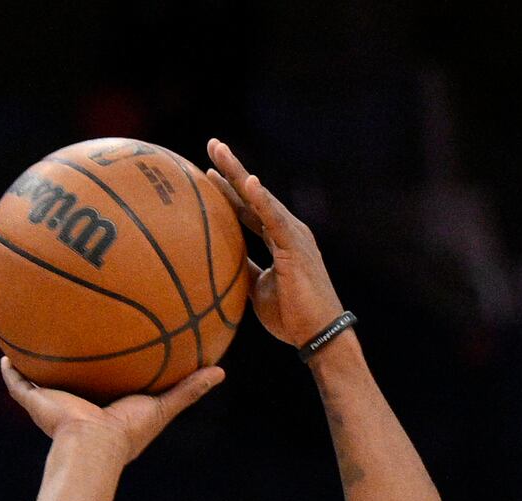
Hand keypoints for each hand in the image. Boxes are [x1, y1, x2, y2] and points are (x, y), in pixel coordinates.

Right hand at [0, 357, 222, 462]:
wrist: (93, 444)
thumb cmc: (127, 432)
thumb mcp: (164, 405)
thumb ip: (190, 389)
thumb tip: (222, 371)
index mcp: (102, 405)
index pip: (103, 381)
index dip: (105, 365)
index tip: (108, 344)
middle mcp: (75, 402)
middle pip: (69, 377)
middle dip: (67, 361)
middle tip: (68, 334)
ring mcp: (53, 402)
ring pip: (40, 379)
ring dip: (34, 363)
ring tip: (29, 338)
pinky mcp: (35, 402)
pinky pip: (18, 383)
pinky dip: (10, 371)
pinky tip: (4, 353)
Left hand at [203, 139, 347, 347]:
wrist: (316, 335)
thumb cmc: (290, 316)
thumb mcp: (256, 289)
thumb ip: (242, 269)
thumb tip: (216, 263)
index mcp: (278, 239)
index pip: (247, 209)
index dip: (228, 191)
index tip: (204, 174)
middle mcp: (287, 230)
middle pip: (254, 195)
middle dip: (232, 169)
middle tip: (211, 145)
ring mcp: (293, 235)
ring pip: (262, 199)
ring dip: (240, 174)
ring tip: (219, 152)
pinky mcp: (297, 247)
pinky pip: (275, 220)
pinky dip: (262, 200)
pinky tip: (248, 182)